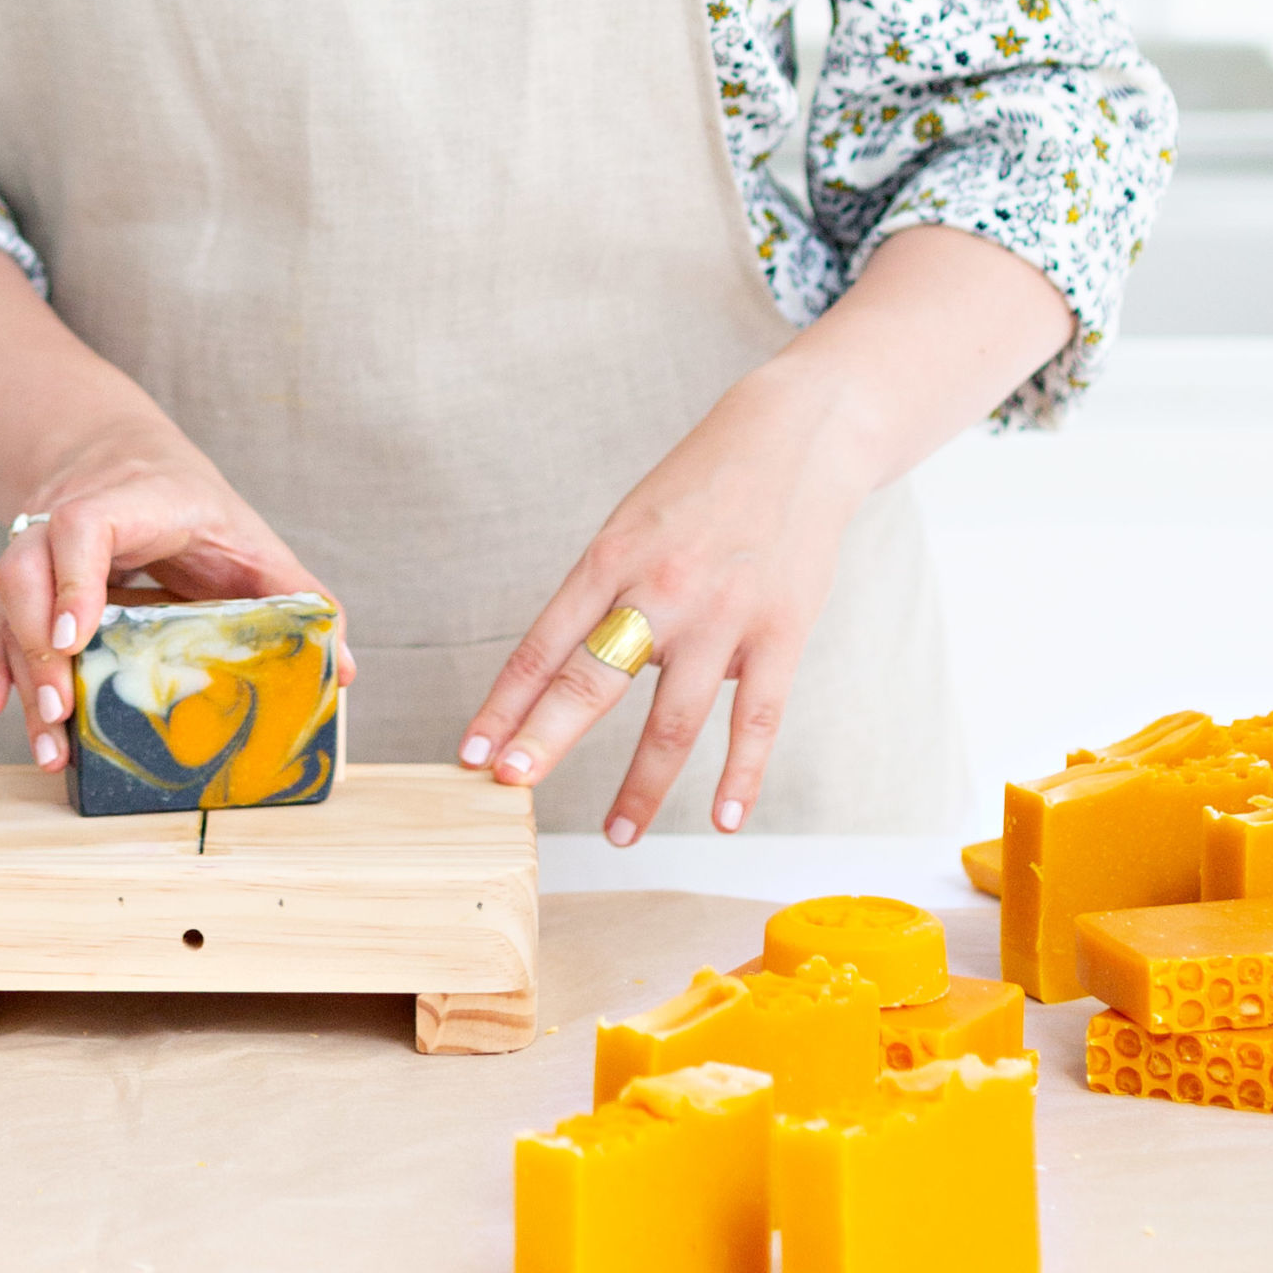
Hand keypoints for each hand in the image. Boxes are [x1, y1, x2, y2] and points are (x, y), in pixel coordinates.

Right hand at [0, 415, 345, 777]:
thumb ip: (296, 595)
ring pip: (6, 602)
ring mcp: (41, 556)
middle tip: (61, 707)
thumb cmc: (197, 509)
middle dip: (35, 641)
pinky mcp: (27, 591)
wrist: (125, 461)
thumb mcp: (252, 541)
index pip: (85, 524)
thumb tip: (340, 668)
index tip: (74, 637)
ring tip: (48, 736)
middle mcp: (68, 522)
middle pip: (26, 567)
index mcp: (132, 502)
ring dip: (17, 670)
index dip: (74, 578)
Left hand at [459, 228, 1073, 842]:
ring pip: (672, 720)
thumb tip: (590, 676)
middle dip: (546, 739)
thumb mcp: (635, 521)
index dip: (506, 701)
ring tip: (617, 835)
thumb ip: (608, 596)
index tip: (474, 752)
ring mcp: (723, 615)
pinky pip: (756, 719)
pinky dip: (740, 775)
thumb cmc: (704, 484)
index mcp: (613, 555)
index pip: (545, 642)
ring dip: (640, 788)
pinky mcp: (781, 633)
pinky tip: (724, 817)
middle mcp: (661, 588)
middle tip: (511, 786)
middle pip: (593, 679)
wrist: (798, 438)